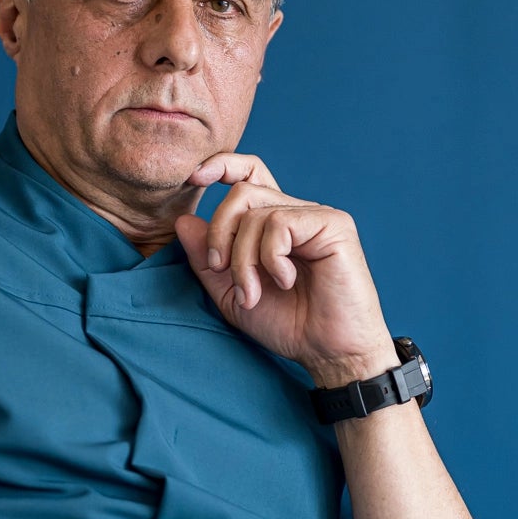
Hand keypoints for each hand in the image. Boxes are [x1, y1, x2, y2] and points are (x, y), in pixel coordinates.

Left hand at [172, 153, 397, 385]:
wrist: (329, 352)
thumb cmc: (289, 325)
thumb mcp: (232, 294)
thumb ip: (206, 259)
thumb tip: (183, 221)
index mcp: (275, 223)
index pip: (249, 174)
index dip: (221, 166)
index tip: (193, 179)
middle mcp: (296, 213)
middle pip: (241, 193)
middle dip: (219, 233)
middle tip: (219, 270)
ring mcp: (316, 217)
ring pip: (256, 213)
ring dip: (243, 259)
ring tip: (253, 293)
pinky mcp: (333, 225)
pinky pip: (279, 224)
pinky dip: (270, 258)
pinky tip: (285, 280)